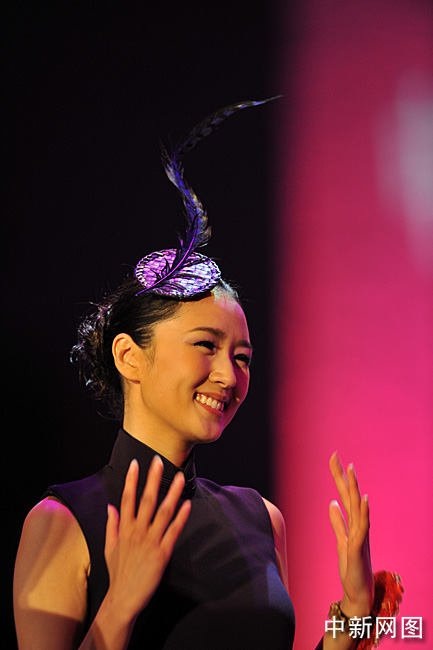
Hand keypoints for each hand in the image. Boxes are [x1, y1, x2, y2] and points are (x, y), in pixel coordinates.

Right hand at [104, 456, 190, 622]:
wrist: (123, 599)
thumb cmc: (118, 573)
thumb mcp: (109, 547)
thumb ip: (111, 525)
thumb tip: (110, 506)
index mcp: (124, 529)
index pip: (127, 498)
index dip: (131, 480)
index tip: (135, 463)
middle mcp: (137, 532)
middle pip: (145, 500)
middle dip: (152, 479)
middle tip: (158, 460)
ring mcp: (150, 542)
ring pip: (162, 512)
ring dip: (171, 493)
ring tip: (178, 477)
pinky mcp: (162, 554)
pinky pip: (173, 532)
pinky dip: (181, 518)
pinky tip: (187, 504)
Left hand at [329, 453, 373, 617]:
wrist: (357, 592)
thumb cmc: (351, 567)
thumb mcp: (341, 541)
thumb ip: (337, 522)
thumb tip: (331, 503)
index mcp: (353, 523)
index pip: (344, 495)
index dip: (339, 477)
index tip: (333, 458)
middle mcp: (358, 525)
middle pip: (350, 496)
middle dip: (343, 476)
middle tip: (336, 455)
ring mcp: (360, 535)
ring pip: (357, 507)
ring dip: (354, 488)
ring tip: (351, 469)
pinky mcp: (359, 547)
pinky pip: (362, 527)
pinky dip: (364, 512)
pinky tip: (364, 499)